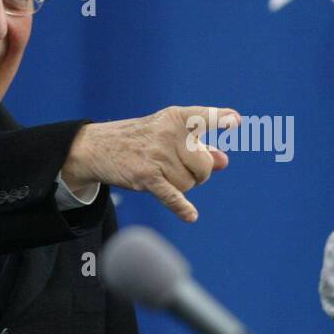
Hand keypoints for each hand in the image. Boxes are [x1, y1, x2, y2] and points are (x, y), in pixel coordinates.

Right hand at [61, 106, 240, 222]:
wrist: (98, 147)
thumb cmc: (141, 140)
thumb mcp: (169, 135)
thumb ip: (199, 146)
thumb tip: (224, 161)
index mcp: (176, 118)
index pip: (202, 118)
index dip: (220, 118)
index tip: (235, 121)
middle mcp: (168, 134)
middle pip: (203, 166)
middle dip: (198, 174)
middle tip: (178, 168)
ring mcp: (157, 155)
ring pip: (188, 184)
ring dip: (180, 186)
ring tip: (161, 174)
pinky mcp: (146, 176)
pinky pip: (171, 195)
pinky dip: (181, 207)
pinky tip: (191, 215)